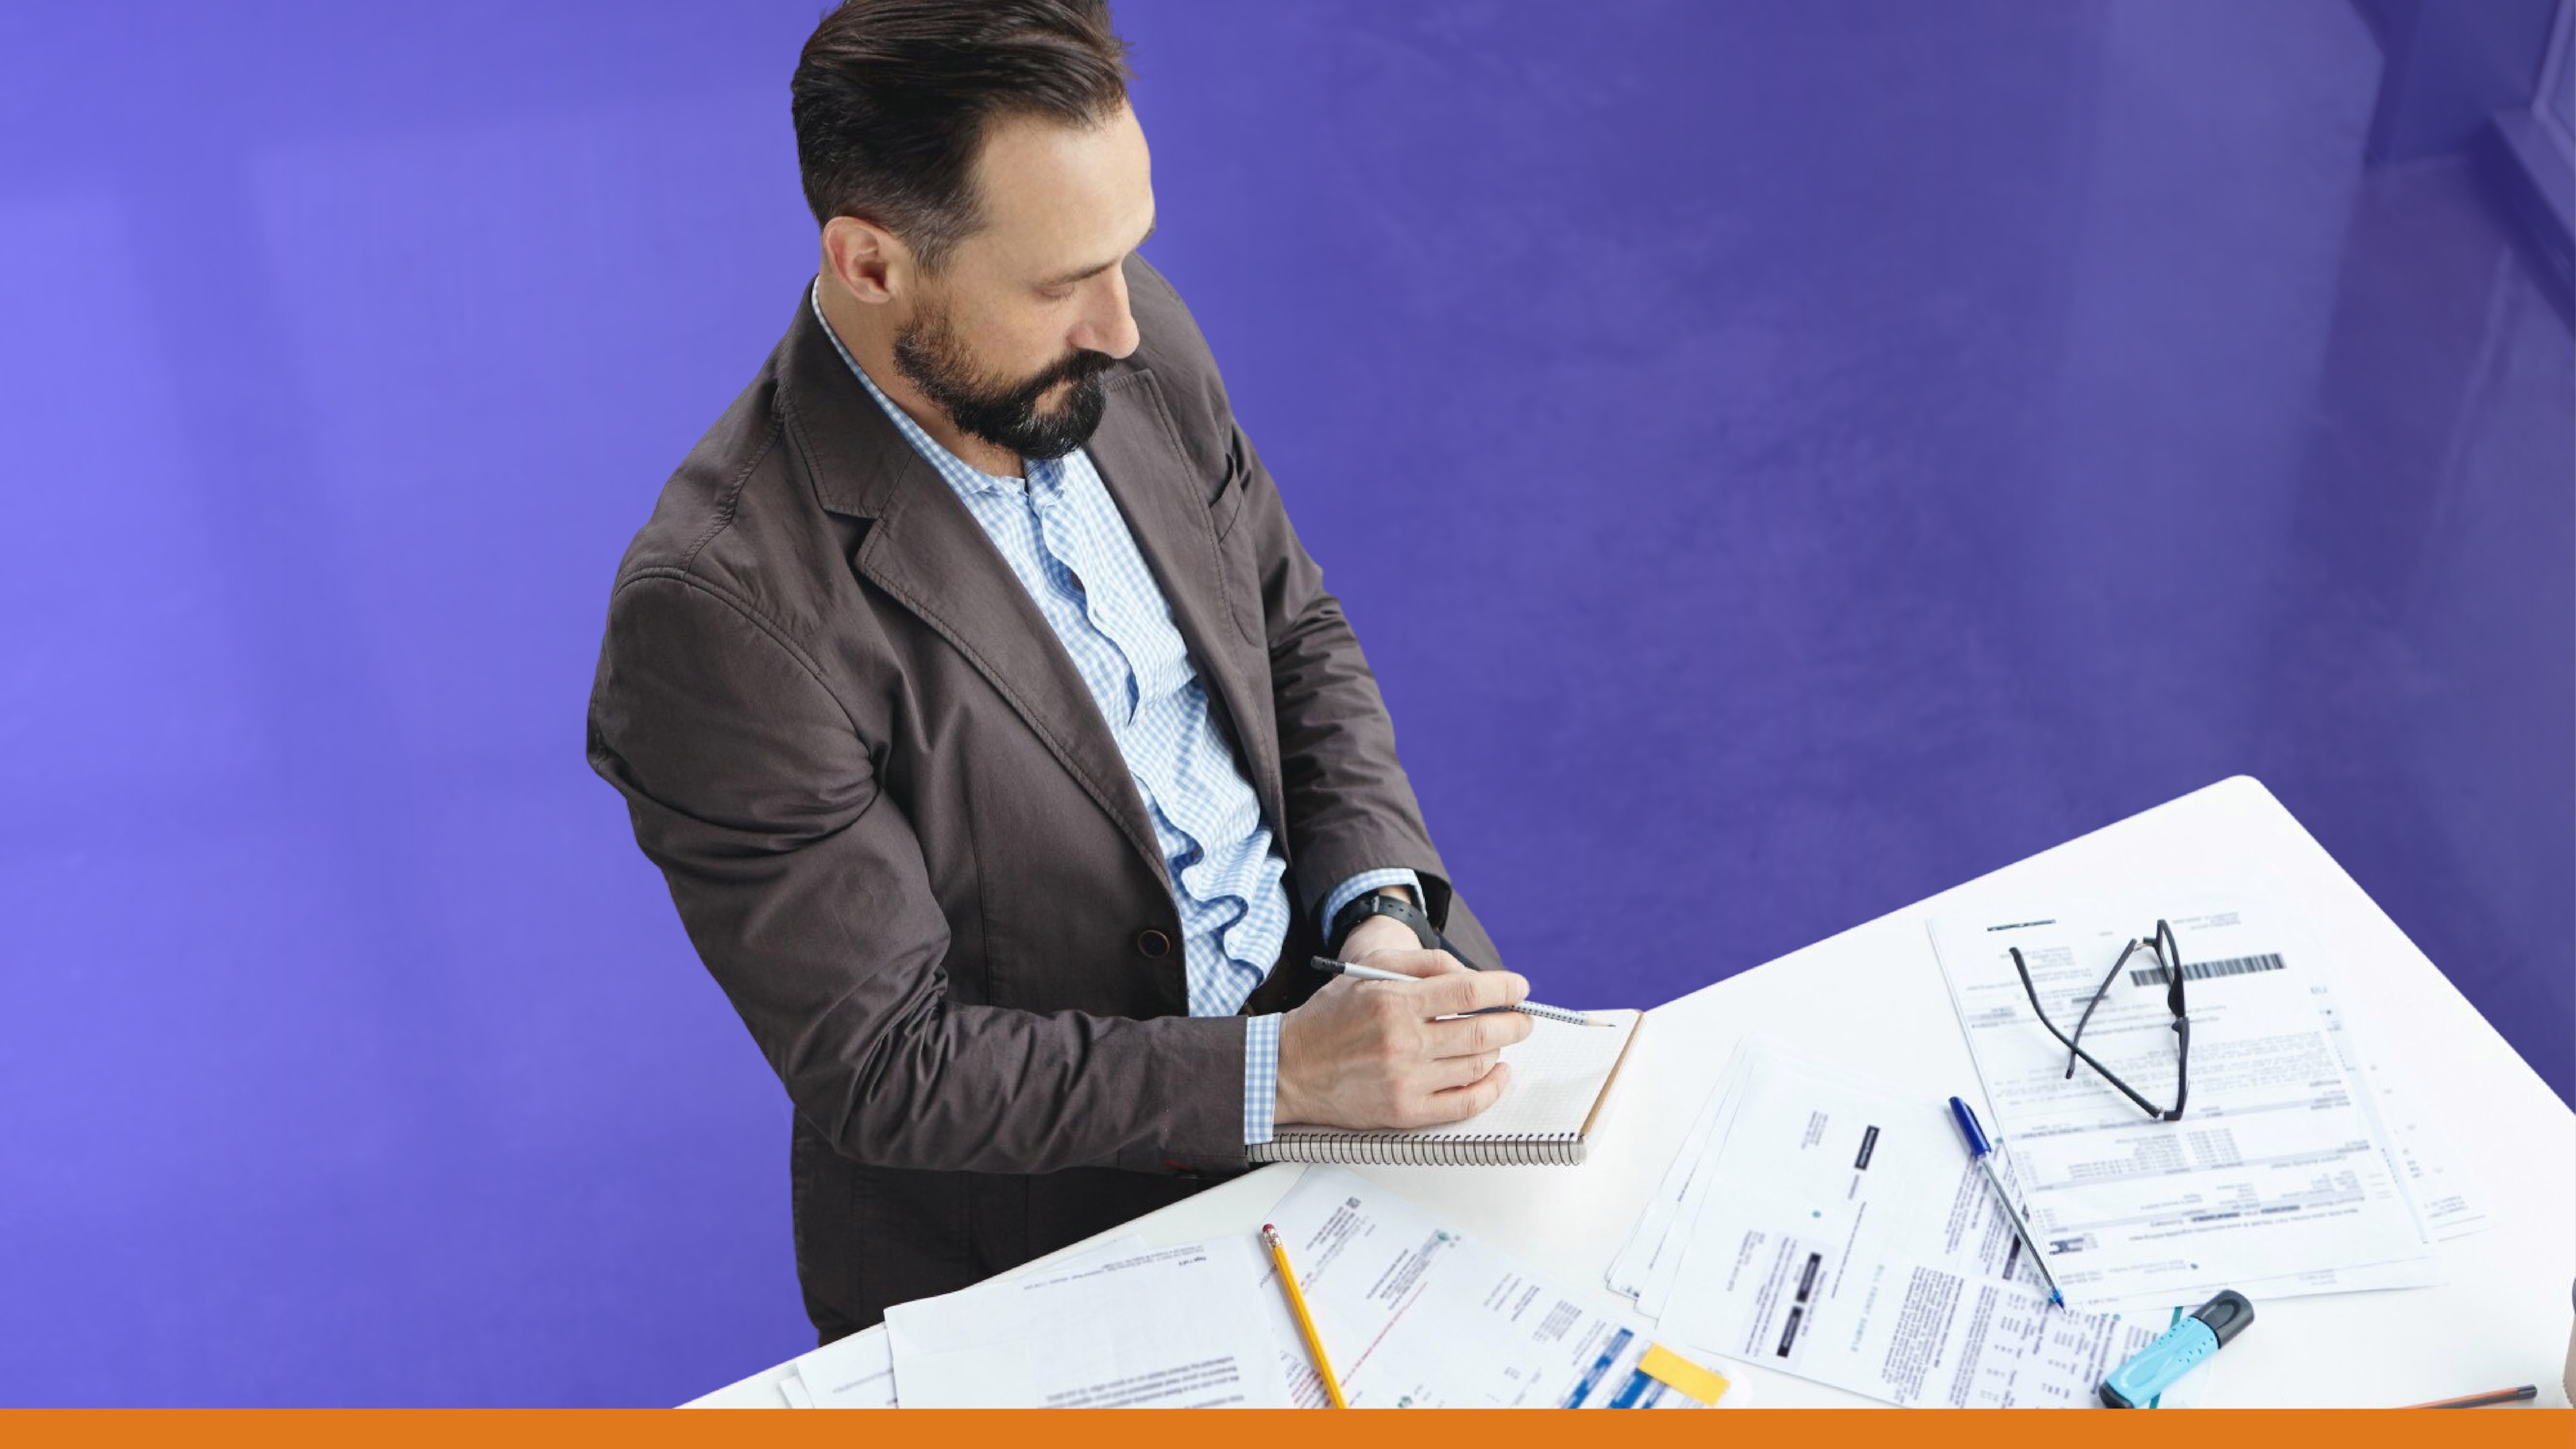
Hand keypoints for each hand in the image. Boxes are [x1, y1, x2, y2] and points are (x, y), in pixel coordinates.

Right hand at [1274, 945, 1531, 1129]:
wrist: (1290, 1069)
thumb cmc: (1330, 1017)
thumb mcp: (1368, 971)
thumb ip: (1422, 964)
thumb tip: (1471, 975)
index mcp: (1394, 1002)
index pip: (1468, 991)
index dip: (1503, 988)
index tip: (1519, 988)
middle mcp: (1403, 1042)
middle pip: (1482, 1031)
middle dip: (1515, 1023)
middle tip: (1524, 1019)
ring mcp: (1406, 1081)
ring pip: (1477, 1066)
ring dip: (1500, 1050)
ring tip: (1501, 1041)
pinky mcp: (1405, 1112)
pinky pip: (1464, 1104)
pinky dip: (1491, 1089)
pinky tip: (1498, 1075)